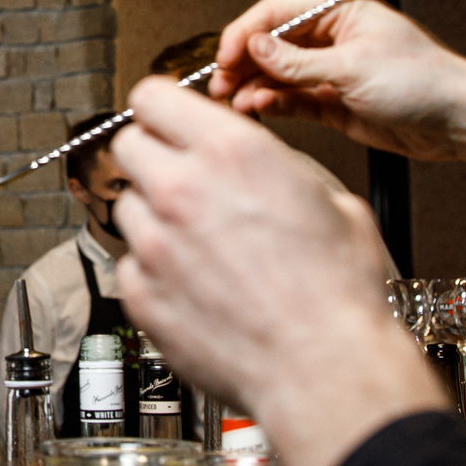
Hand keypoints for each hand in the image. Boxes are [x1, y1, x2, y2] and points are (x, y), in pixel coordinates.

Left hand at [110, 77, 447, 465]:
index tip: (167, 121)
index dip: (162, 109)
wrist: (325, 368)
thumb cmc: (339, 294)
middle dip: (154, 156)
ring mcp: (154, 245)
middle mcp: (182, 191)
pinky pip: (129, 264)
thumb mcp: (330, 197)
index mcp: (231, 152)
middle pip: (128, 146)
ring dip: (153, 215)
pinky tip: (193, 284)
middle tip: (182, 179)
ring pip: (126, 206)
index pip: (151, 97)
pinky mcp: (141, 295)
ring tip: (199, 243)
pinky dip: (152, 269)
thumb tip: (249, 156)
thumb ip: (271, 164)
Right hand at [208, 0, 465, 182]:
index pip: (278, 12)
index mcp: (342, 10)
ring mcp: (331, 70)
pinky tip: (259, 108)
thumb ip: (298, 62)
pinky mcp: (333, 102)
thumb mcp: (353, 67)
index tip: (226, 55)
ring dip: (255, 87)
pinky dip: (273, 104)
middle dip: (244, 63)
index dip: (247, 32)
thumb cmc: (423, 81)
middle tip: (220, 83)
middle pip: (273, 44)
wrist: (456, 121)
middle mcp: (333, 38)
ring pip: (278, 74)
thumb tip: (256, 47)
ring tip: (237, 101)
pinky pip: (292, 99)